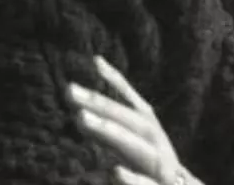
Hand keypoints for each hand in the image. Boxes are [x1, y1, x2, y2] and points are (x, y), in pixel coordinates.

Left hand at [67, 56, 198, 184]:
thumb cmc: (155, 169)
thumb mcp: (135, 146)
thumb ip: (111, 130)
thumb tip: (80, 113)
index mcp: (150, 130)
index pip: (132, 102)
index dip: (115, 81)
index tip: (95, 61)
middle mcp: (157, 142)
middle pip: (129, 119)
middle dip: (101, 104)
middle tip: (70, 91)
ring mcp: (163, 165)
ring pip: (137, 145)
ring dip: (111, 131)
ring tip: (82, 118)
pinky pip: (148, 184)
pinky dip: (133, 179)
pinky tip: (115, 171)